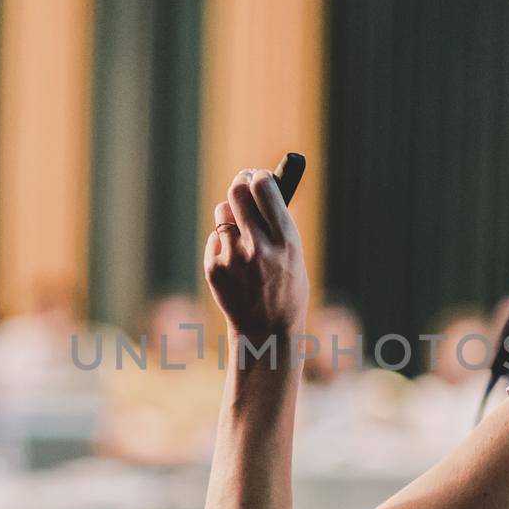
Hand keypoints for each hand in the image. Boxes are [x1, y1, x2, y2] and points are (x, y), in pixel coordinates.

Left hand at [204, 168, 309, 344]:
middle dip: (239, 184)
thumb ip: (277, 225)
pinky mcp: (214, 268)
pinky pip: (215, 239)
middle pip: (237, 192)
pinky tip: (235, 264)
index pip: (264, 188)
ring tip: (241, 234)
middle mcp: (258, 246)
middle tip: (241, 184)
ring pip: (222, 213)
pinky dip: (223, 245)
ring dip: (230, 215)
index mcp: (286, 241)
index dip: (259, 177)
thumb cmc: (285, 290)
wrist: (266, 332)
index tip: (257, 176)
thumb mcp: (294, 257)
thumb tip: (258, 188)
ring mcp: (233, 258)